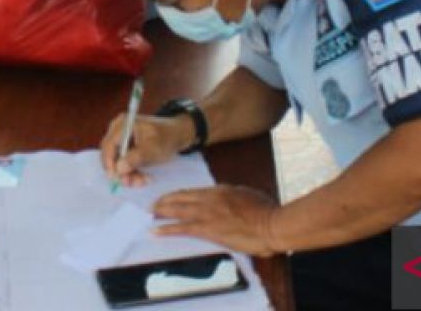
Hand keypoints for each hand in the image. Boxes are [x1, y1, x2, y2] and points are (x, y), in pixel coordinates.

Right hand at [100, 112, 193, 187]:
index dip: (109, 163)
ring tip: (143, 181)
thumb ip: (135, 158)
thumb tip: (119, 169)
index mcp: (124, 124)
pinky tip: (143, 177)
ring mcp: (121, 139)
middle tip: (131, 183)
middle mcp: (118, 130)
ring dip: (129, 174)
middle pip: (111, 154)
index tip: (115, 178)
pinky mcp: (126, 148)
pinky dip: (132, 171)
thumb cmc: (166, 138)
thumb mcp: (153, 149)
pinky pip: (123, 163)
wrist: (176, 135)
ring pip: (117, 162)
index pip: (108, 145)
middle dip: (121, 171)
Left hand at [153, 186, 280, 256]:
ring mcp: (207, 213)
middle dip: (164, 202)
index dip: (176, 195)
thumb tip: (223, 201)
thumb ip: (230, 197)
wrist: (271, 224)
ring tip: (149, 215)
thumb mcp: (244, 196)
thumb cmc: (264, 211)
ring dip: (161, 212)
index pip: (190, 191)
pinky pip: (182, 228)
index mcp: (219, 190)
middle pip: (180, 198)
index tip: (167, 198)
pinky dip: (167, 229)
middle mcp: (209, 199)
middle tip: (151, 206)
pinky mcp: (208, 229)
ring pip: (177, 210)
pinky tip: (156, 230)